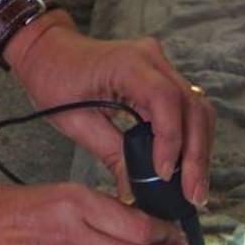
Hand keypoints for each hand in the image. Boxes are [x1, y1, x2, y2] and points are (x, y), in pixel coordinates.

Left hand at [5, 13, 214, 206]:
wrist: (47, 50)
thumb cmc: (53, 78)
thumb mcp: (74, 121)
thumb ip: (109, 153)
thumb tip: (134, 191)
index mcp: (126, 63)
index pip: (165, 100)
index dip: (170, 139)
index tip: (162, 174)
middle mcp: (151, 59)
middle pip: (192, 105)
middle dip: (195, 154)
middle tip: (193, 194)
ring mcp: (159, 65)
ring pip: (197, 108)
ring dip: (198, 149)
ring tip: (193, 187)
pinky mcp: (160, 76)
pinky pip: (185, 107)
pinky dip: (188, 137)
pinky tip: (185, 166)